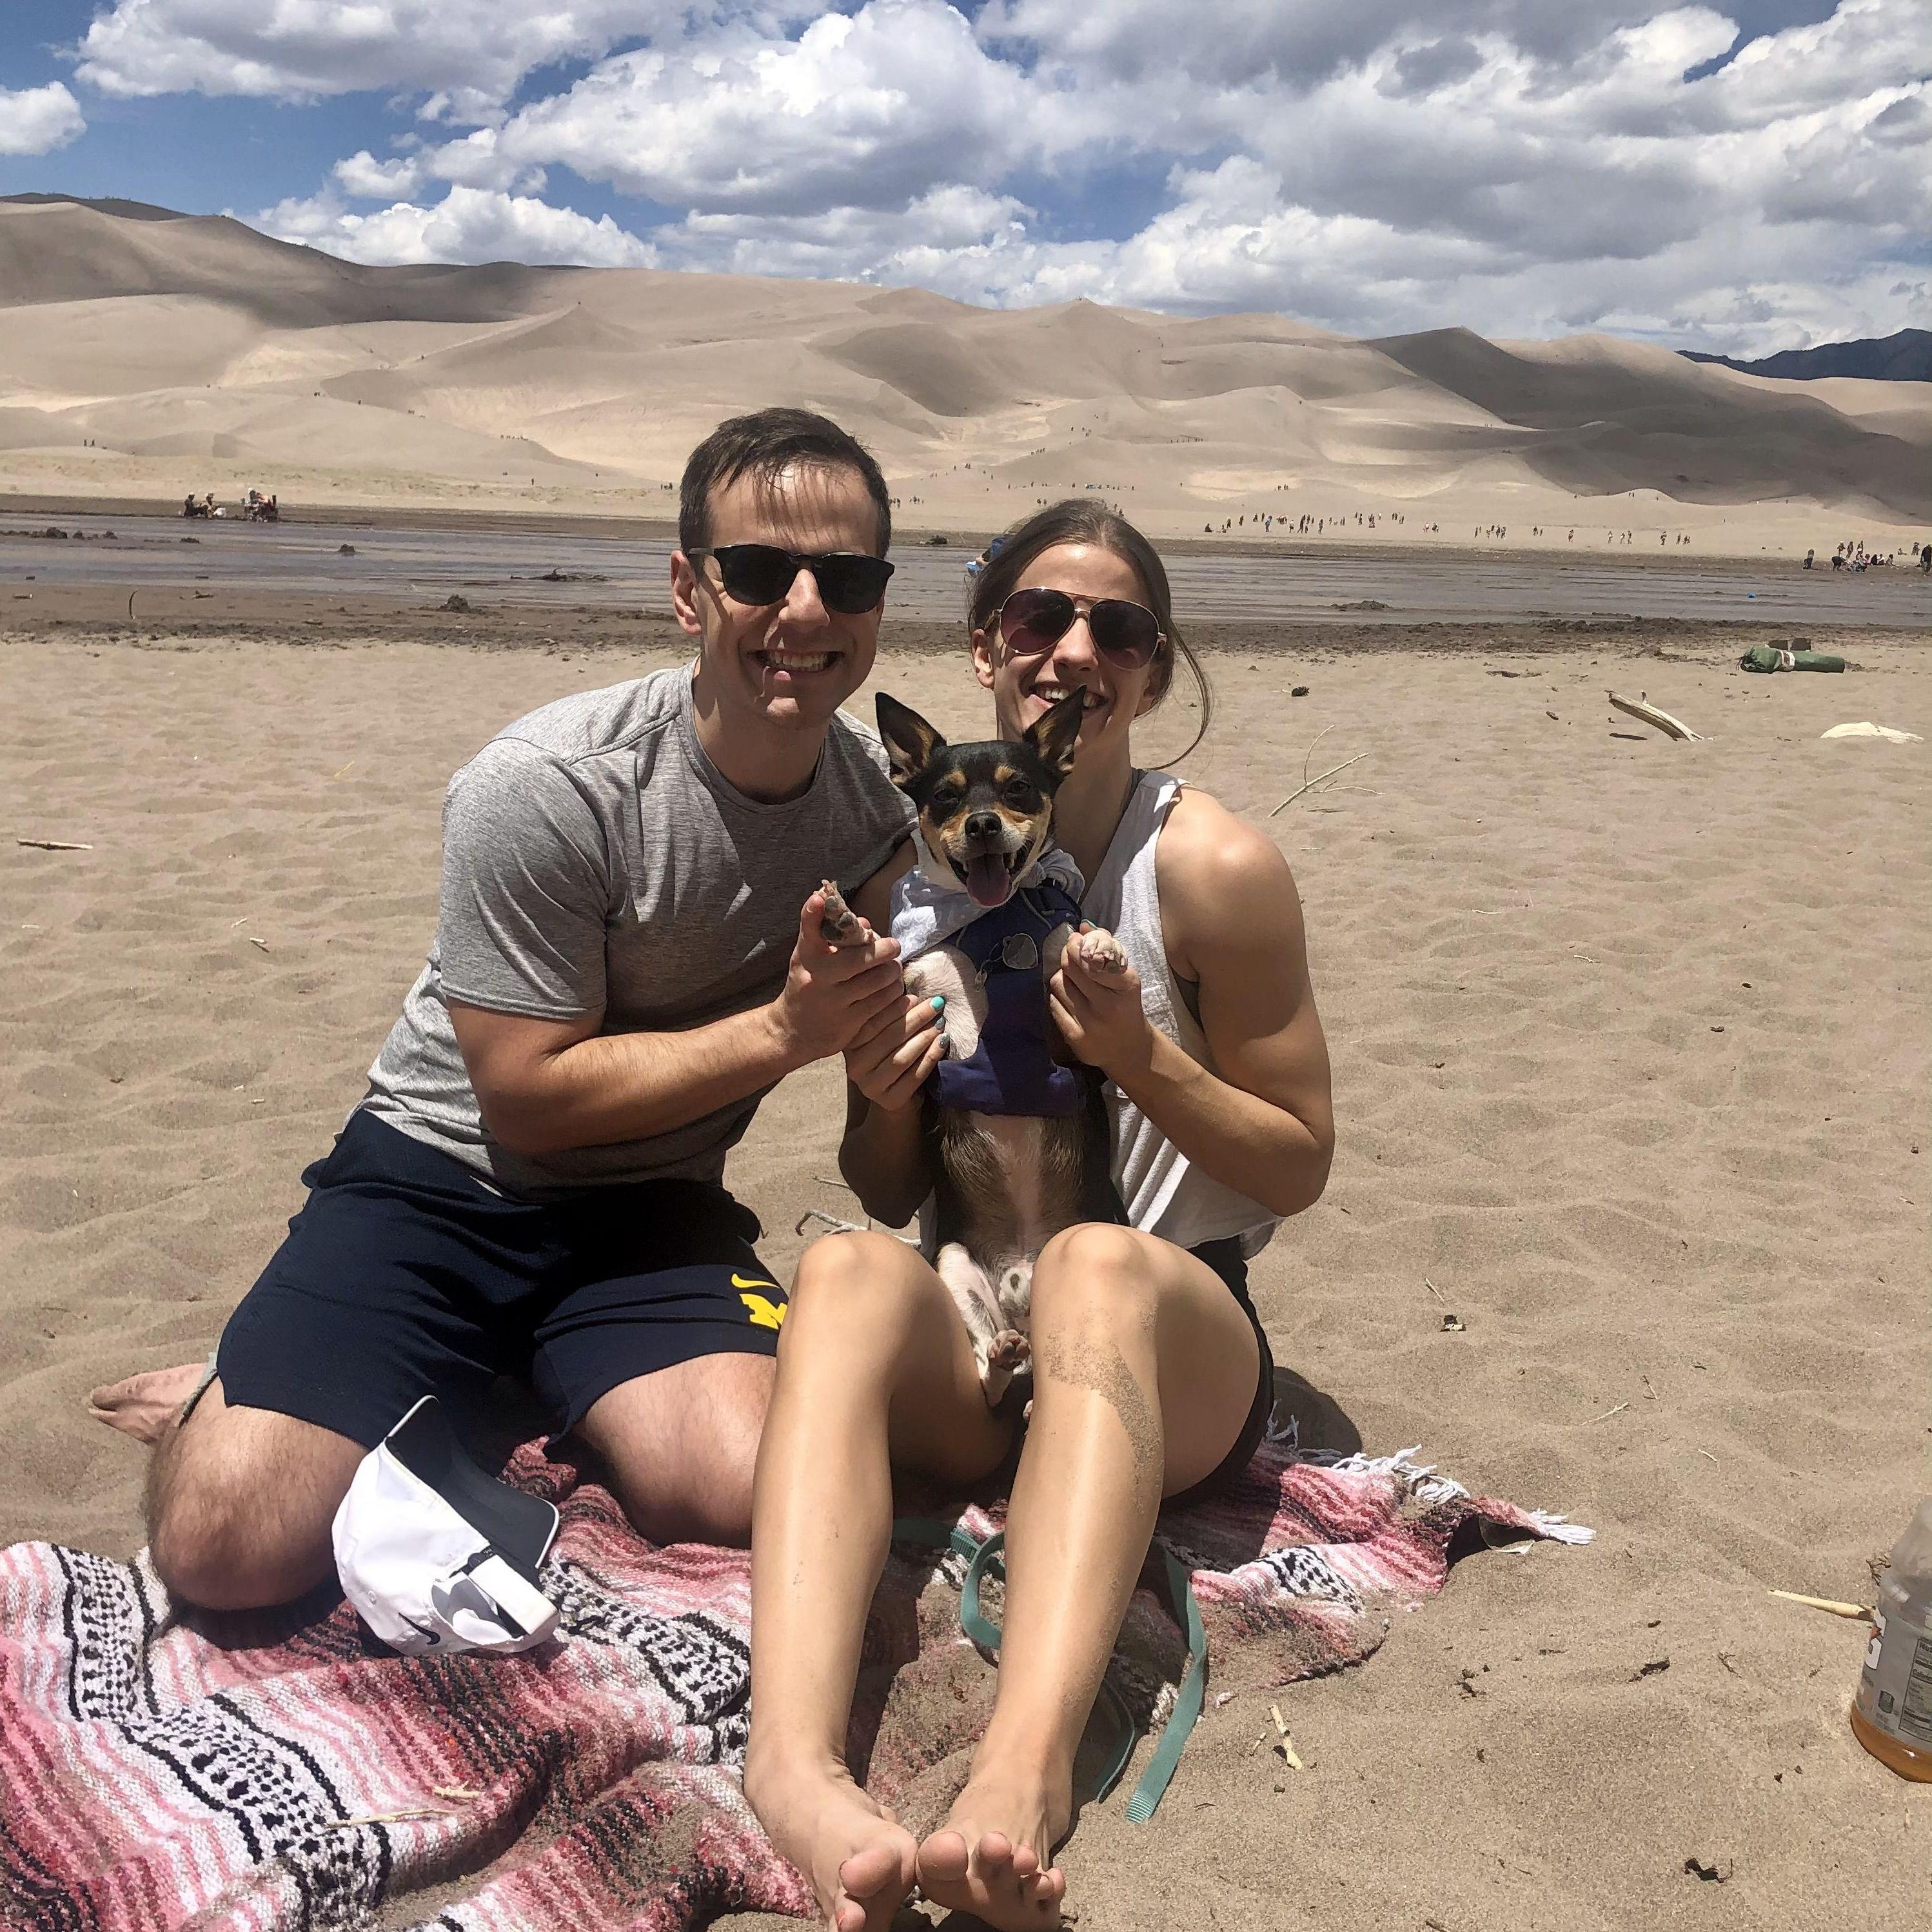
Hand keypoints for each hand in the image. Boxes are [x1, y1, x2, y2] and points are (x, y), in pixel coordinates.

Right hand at [771, 888, 906, 1066]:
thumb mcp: (810, 959)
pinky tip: (893, 989)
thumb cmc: (807, 985)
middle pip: (858, 960)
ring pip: (877, 981)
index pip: (808, 932)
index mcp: (807, 959)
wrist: (792, 1032)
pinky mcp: (849, 1024)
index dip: (812, 913)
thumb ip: (832, 937)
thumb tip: (866, 924)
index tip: (819, 898)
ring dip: (892, 972)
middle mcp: (817, 980)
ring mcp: (833, 1004)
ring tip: (893, 969)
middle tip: (894, 946)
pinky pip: (882, 1004)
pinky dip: (893, 993)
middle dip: (884, 950)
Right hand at [845, 989, 945, 1112]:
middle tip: (936, 1004)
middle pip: (888, 1038)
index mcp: (850, 1045)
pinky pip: (914, 1076)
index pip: (872, 1022)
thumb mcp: (885, 1034)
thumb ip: (888, 1014)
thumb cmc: (893, 1056)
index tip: (915, 996)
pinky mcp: (889, 1100)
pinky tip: (942, 1043)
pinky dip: (931, 1057)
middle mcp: (855, 1067)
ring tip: (940, 1022)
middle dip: (915, 1018)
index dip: (894, 1008)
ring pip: (901, 1057)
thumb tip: (905, 983)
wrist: (896, 1099)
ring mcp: (870, 1086)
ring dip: (924, 1037)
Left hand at [1049, 925, 1150, 1080]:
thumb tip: (1082, 925)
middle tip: (1070, 953)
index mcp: (1126, 986)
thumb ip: (1107, 949)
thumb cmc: (1126, 1006)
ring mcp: (1089, 1023)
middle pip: (1071, 967)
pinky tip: (1070, 999)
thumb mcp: (1126, 978)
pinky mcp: (1074, 1037)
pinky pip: (1053, 1004)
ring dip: (1063, 977)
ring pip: (1059, 983)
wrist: (1129, 1049)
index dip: (1078, 944)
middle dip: (1067, 955)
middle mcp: (1108, 1005)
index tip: (1076, 939)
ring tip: (1073, 980)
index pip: (1091, 957)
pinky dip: (1058, 996)